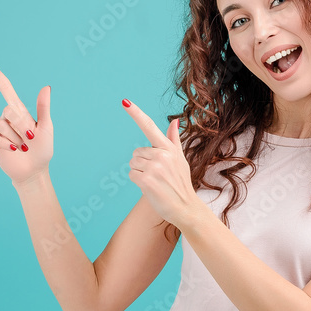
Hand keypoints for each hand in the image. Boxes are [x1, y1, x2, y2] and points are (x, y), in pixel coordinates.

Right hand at [0, 58, 52, 186]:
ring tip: (23, 147)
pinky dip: (6, 144)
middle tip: (29, 138)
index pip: (5, 88)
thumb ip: (43, 108)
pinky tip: (14, 151)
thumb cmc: (43, 150)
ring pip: (2, 125)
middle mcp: (7, 118)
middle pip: (8, 110)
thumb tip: (46, 86)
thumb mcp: (46, 128)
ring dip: (16, 138)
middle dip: (21, 124)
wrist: (35, 171)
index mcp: (20, 111)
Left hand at [122, 99, 200, 227]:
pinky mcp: (147, 180)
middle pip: (136, 153)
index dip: (136, 113)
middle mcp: (162, 155)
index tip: (124, 102)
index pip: (150, 127)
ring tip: (155, 182)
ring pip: (133, 164)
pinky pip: (131, 175)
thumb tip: (174, 121)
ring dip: (139, 173)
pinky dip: (137, 182)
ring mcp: (155, 168)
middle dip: (142, 163)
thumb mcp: (180, 159)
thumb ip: (174, 140)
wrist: (186, 208)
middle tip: (157, 175)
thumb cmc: (181, 183)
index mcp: (169, 148)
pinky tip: (150, 188)